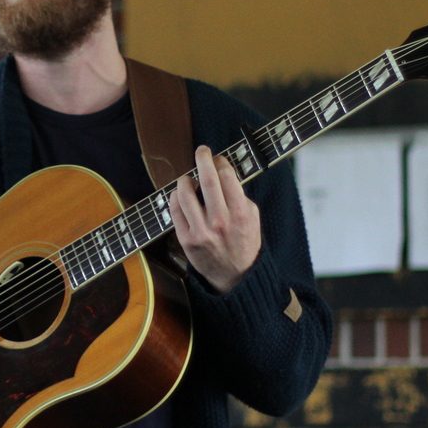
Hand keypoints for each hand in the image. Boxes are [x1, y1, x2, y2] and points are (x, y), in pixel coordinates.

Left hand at [169, 145, 261, 293]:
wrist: (236, 276)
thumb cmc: (245, 243)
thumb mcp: (253, 217)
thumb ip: (240, 195)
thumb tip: (224, 173)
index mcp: (240, 213)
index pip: (227, 176)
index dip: (220, 162)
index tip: (218, 159)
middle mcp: (220, 221)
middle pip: (207, 179)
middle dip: (203, 159)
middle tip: (201, 151)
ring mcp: (201, 231)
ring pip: (185, 193)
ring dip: (185, 180)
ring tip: (188, 178)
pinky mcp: (186, 239)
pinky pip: (175, 210)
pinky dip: (175, 197)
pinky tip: (180, 194)